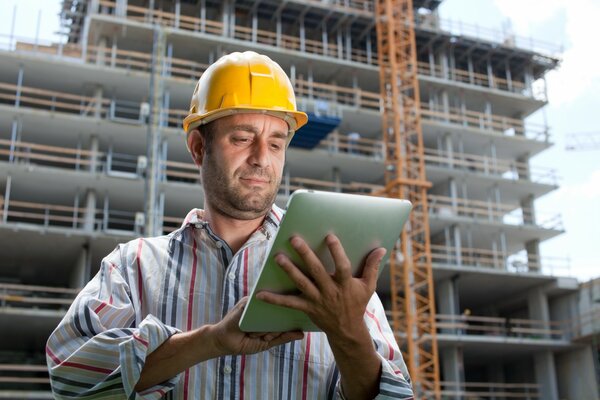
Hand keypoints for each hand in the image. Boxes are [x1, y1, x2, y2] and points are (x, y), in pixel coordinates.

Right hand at [211, 297, 303, 355]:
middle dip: (272, 328)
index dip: (289, 317)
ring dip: (263, 329)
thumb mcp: (266, 342)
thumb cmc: (245, 342)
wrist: (223, 341)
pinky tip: (250, 333)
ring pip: (269, 313)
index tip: (295, 323)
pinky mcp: (245, 303)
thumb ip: (283, 337)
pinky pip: (257, 312)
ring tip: (253, 336)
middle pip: (279, 310)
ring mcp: (254, 302)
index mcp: (269, 313)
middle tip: (261, 337)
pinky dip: (255, 326)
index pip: (285, 310)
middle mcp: (263, 305)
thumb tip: (302, 334)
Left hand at [256, 234, 385, 340]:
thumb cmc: (357, 304)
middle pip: (316, 271)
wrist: (347, 331)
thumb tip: (381, 249)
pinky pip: (289, 303)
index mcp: (346, 284)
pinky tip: (260, 294)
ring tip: (278, 257)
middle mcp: (330, 291)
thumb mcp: (368, 286)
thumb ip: (372, 267)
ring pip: (302, 283)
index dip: (337, 251)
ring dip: (289, 270)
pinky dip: (275, 299)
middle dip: (305, 254)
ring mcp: (318, 300)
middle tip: (294, 239)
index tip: (329, 235)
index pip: (342, 266)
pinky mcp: (308, 308)